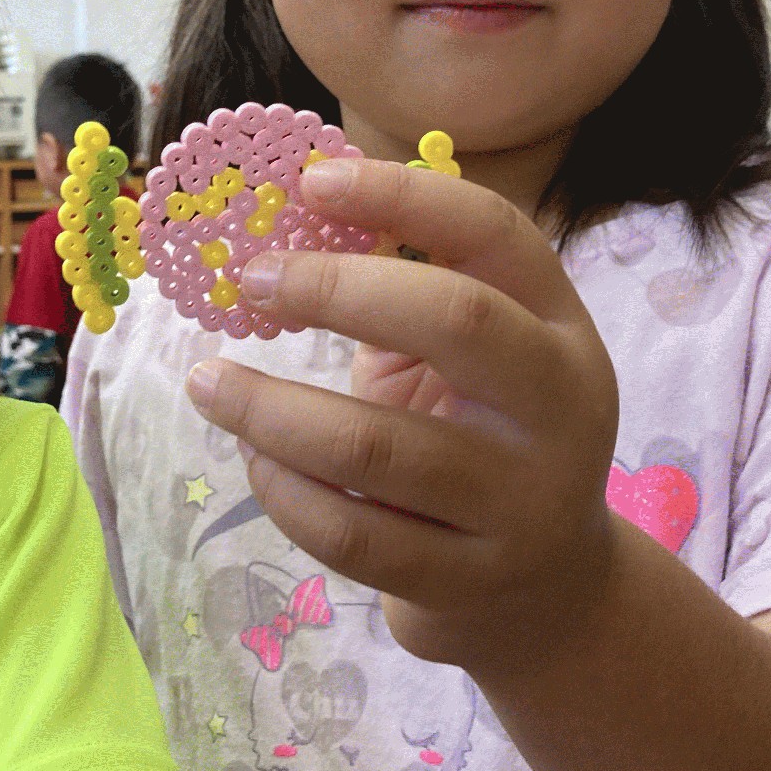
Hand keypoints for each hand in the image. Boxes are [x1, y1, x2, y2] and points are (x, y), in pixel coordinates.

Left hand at [184, 157, 619, 672]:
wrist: (548, 588)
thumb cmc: (477, 436)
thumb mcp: (469, 359)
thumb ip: (404, 294)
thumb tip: (286, 219)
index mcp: (561, 327)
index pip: (493, 234)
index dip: (403, 196)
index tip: (310, 181)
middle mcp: (561, 407)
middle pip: (455, 320)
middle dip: (336, 289)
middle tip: (250, 281)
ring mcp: (520, 503)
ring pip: (376, 446)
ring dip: (270, 409)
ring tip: (209, 382)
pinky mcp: (465, 581)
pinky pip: (350, 534)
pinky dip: (283, 491)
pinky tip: (254, 458)